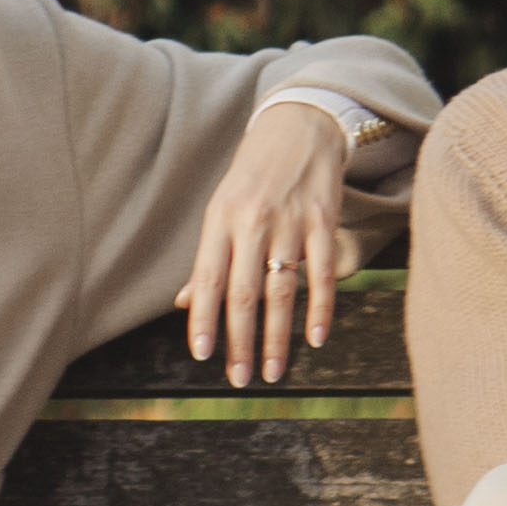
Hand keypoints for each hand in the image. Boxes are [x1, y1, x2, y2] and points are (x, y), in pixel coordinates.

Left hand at [180, 93, 354, 389]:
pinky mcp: (323, 220)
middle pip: (244, 292)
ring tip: (272, 372)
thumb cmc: (253, 175)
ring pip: (282, 290)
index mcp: (220, 219)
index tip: (203, 355)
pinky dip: (320, 309)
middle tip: (239, 379)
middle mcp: (252, 221)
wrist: (299, 125)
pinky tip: (315, 339)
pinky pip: (322, 273)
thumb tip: (183, 303)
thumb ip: (208, 258)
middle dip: (240, 341)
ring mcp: (290, 221)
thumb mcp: (221, 208)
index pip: (208, 277)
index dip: (204, 317)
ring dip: (277, 337)